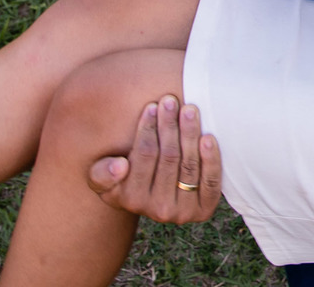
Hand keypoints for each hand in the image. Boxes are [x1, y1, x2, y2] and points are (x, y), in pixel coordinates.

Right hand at [87, 94, 221, 223]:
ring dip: (190, 134)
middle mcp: (158, 209)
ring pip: (189, 166)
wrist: (151, 198)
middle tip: (171, 101)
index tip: (152, 106)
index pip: (144, 156)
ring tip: (189, 110)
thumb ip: (102, 172)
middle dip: (170, 126)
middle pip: (169, 158)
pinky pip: (211, 182)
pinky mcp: (204, 210)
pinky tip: (208, 137)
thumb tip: (120, 166)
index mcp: (131, 200)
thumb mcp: (102, 176)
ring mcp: (183, 212)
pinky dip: (211, 159)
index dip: (148, 129)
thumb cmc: (124, 178)